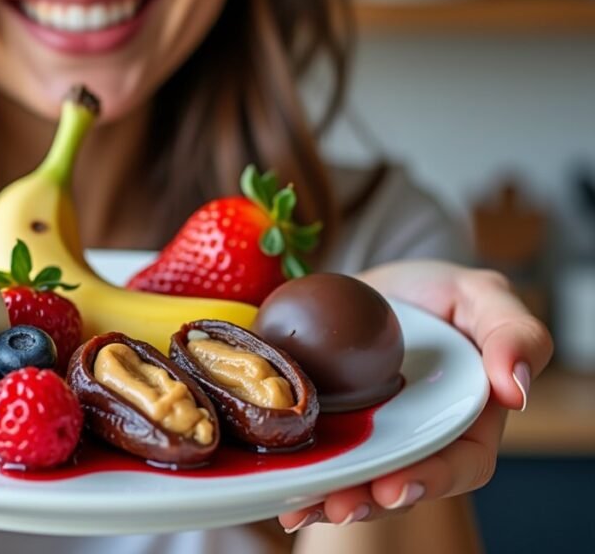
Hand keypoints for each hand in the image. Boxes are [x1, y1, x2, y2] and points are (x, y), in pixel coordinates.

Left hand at [277, 261, 552, 531]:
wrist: (367, 284)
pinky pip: (313, 460)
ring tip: (301, 507)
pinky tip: (276, 492)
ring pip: (352, 481)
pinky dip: (295, 477)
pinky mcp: (325, 431)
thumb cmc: (435, 293)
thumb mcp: (481, 296)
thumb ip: (513, 334)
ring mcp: (367, 441)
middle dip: (368, 501)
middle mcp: (415, 442)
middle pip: (398, 484)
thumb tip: (516, 390)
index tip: (395, 486)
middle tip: (340, 505)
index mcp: (465, 422)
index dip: (432, 479)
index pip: (460, 464)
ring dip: (328, 500)